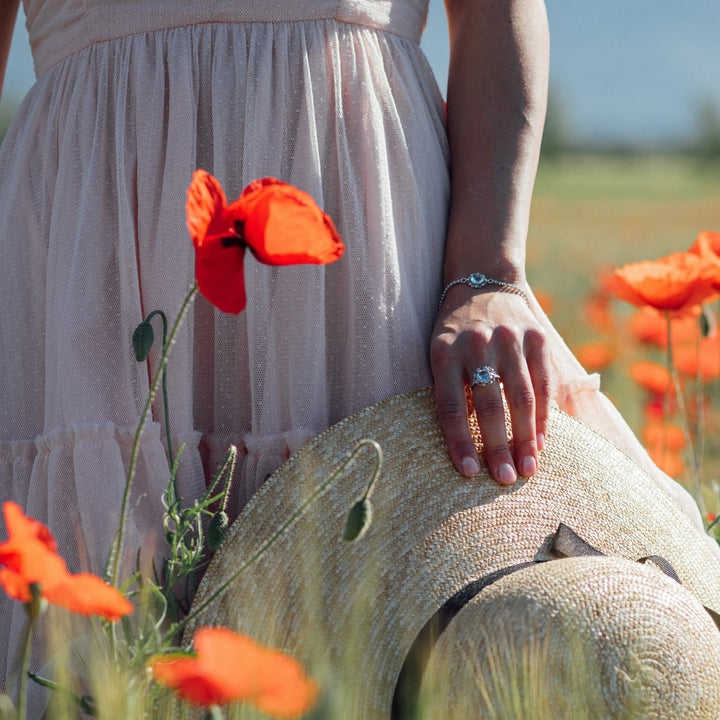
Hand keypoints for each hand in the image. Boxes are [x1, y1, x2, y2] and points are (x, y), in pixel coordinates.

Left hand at [430, 287, 552, 484]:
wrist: (484, 282)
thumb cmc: (455, 331)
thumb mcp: (440, 352)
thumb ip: (451, 389)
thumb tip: (469, 443)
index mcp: (444, 352)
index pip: (450, 406)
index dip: (459, 442)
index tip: (468, 473)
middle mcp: (477, 344)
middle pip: (488, 405)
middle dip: (497, 446)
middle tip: (504, 479)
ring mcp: (509, 339)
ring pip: (520, 397)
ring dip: (526, 438)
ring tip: (528, 468)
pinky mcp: (536, 336)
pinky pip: (542, 383)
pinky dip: (543, 415)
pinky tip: (541, 441)